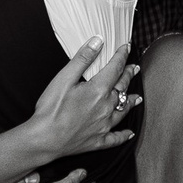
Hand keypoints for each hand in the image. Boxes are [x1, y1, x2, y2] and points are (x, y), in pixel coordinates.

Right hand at [27, 38, 138, 159]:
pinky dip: (124, 135)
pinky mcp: (98, 141)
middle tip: (135, 68)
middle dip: (128, 75)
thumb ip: (83, 59)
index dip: (122, 56)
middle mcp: (105, 107)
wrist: (44, 139)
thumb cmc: (51, 109)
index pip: (115, 69)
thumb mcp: (64, 78)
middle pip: (122, 88)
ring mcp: (103, 125)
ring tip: (138, 97)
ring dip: (131, 102)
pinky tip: (129, 133)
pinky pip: (116, 138)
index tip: (127, 48)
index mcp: (98, 90)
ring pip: (123, 111)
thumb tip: (98, 41)